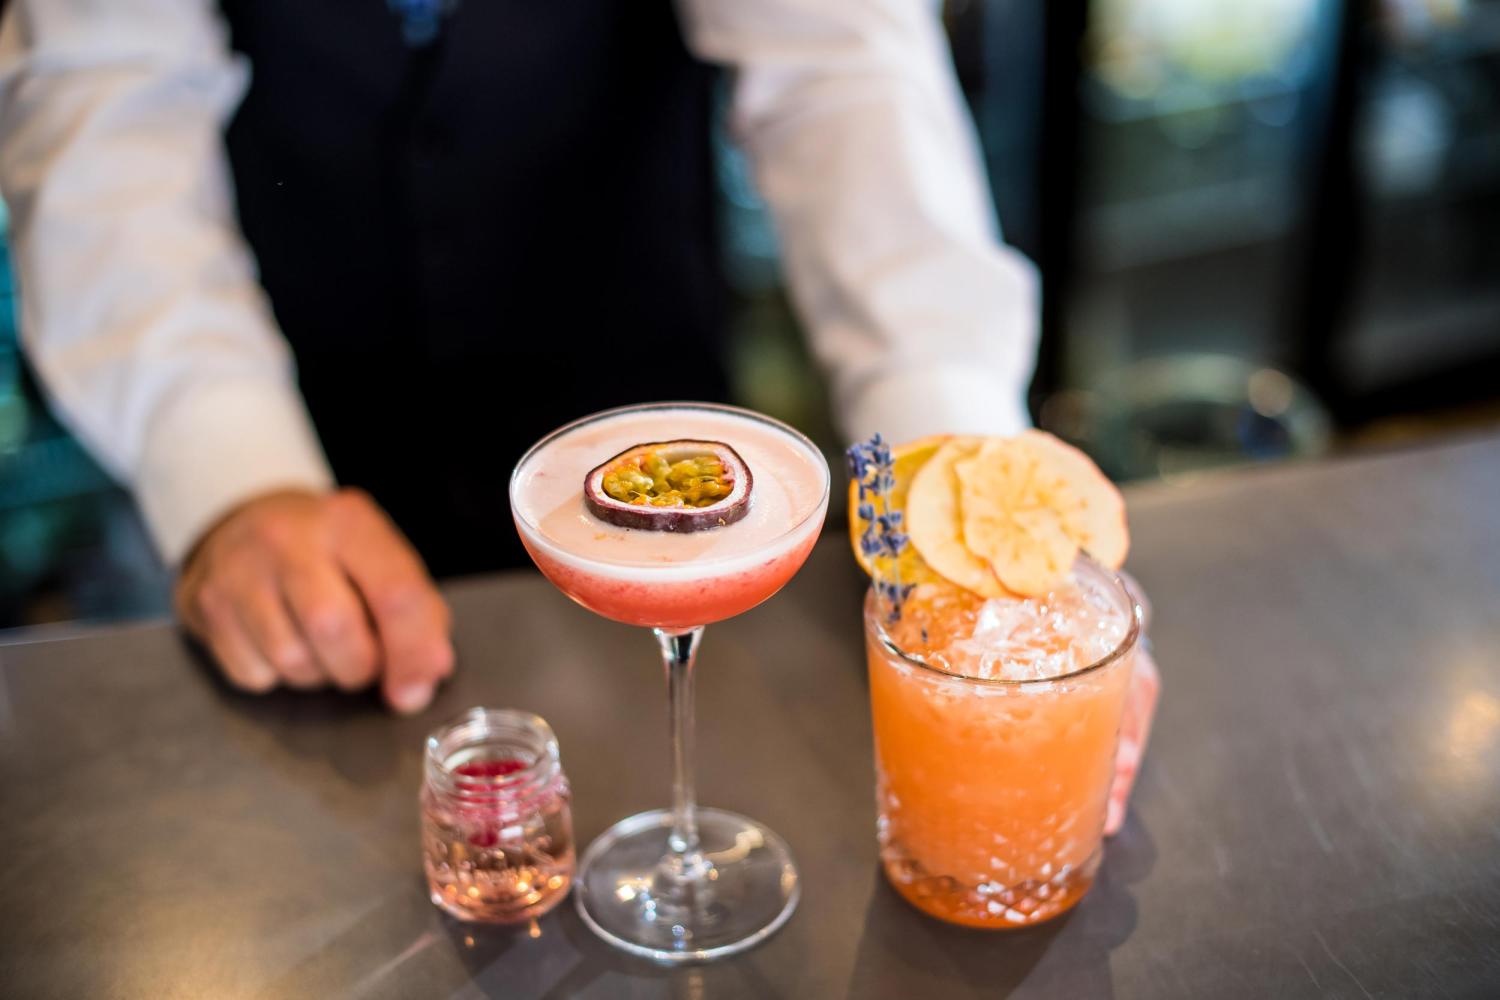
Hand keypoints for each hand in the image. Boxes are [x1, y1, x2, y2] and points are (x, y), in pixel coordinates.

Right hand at [174, 488, 454, 712]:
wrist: (243, 523)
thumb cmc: (328, 554)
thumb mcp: (379, 560)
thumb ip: (416, 615)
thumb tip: (417, 685)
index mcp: (350, 521)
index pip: (395, 593)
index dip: (414, 652)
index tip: (416, 688)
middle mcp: (289, 537)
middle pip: (335, 628)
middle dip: (359, 667)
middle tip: (364, 662)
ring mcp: (239, 568)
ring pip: (291, 659)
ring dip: (318, 674)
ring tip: (319, 646)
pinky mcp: (204, 602)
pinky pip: (252, 674)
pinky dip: (276, 677)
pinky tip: (279, 640)